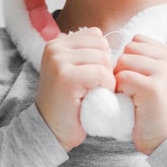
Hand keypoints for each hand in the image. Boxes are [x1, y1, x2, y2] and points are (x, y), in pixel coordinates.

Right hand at [36, 28, 114, 151]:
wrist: (51, 131)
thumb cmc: (70, 102)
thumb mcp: (75, 68)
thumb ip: (88, 52)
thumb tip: (115, 39)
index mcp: (57, 43)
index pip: (96, 35)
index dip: (102, 56)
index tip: (91, 75)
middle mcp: (55, 48)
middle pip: (101, 45)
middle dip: (105, 66)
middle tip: (93, 86)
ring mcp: (58, 62)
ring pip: (103, 58)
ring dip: (106, 78)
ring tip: (92, 92)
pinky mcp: (66, 78)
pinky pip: (101, 73)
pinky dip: (105, 87)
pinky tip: (94, 98)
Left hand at [114, 35, 166, 154]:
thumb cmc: (157, 110)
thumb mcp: (158, 77)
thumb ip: (145, 60)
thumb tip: (113, 47)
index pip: (138, 40)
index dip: (129, 58)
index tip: (136, 78)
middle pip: (129, 48)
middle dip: (123, 67)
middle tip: (131, 88)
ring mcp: (165, 73)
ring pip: (124, 60)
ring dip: (120, 78)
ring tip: (131, 95)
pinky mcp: (153, 88)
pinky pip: (123, 78)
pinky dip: (120, 90)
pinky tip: (130, 102)